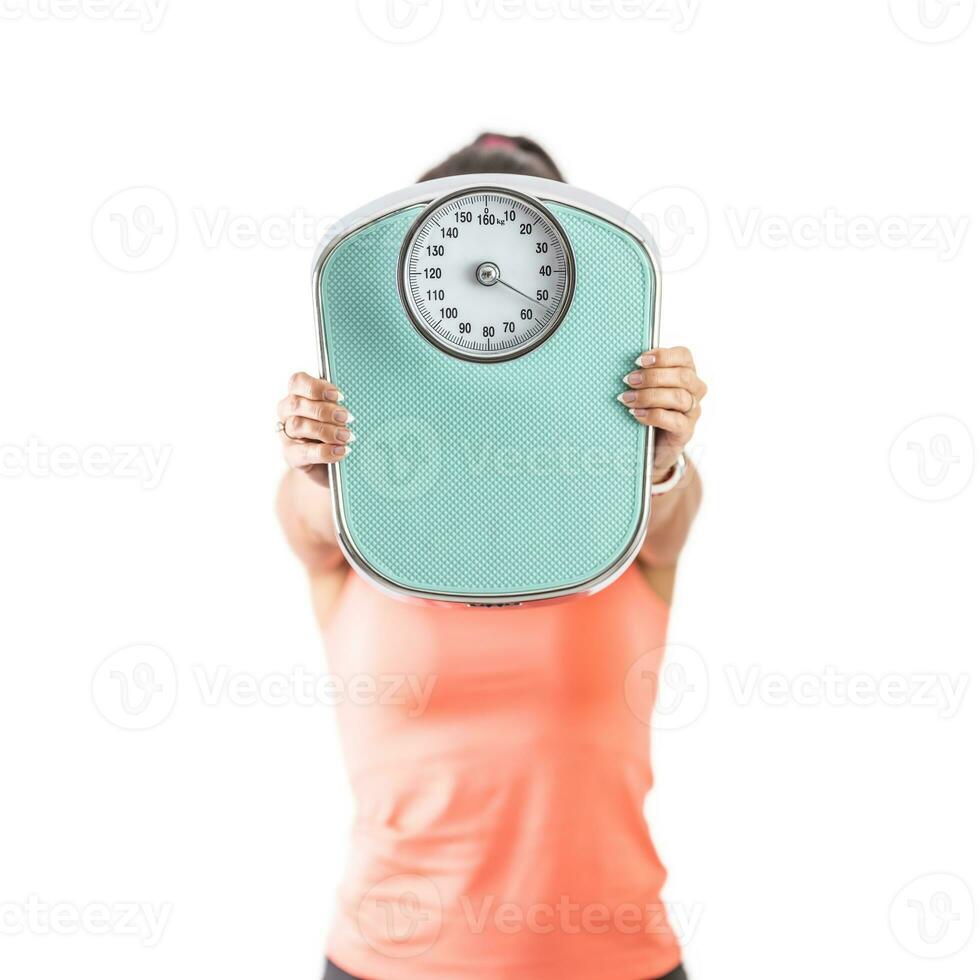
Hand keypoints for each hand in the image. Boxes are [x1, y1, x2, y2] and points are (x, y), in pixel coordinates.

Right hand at [278, 372, 353, 488]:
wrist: (328, 466)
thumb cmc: (335, 432)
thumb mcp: (337, 416)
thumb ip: (338, 406)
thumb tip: (352, 406)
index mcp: (298, 394)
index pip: (298, 381)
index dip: (316, 387)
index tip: (338, 395)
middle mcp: (287, 412)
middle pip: (296, 404)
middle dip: (324, 410)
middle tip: (346, 418)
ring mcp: (287, 434)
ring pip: (298, 425)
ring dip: (326, 430)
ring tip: (347, 436)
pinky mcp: (291, 455)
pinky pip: (304, 452)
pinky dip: (324, 451)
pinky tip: (341, 451)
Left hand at [618, 346, 706, 481]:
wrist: (652, 446)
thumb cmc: (648, 409)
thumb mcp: (646, 389)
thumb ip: (642, 375)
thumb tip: (622, 364)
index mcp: (685, 373)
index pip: (683, 356)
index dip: (662, 355)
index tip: (639, 360)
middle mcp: (694, 390)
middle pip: (682, 376)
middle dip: (653, 377)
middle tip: (629, 380)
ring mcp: (692, 411)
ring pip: (679, 397)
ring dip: (650, 396)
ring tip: (627, 399)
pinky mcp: (686, 431)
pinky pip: (675, 421)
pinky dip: (653, 415)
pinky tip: (636, 414)